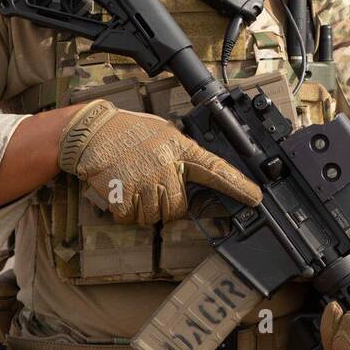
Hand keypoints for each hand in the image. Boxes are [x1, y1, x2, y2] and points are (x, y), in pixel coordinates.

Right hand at [58, 99, 260, 225]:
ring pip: (155, 216)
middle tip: (151, 185)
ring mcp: (146, 179)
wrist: (93, 131)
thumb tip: (197, 179)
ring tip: (134, 183)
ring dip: (144, 208)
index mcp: (180, 148)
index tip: (255, 198)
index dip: (237, 185)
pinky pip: (131, 218)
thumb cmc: (130, 133)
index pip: (215, 168)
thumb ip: (182, 155)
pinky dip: (125, 211)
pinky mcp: (124, 193)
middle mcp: (167, 164)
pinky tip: (121, 190)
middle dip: (166, 203)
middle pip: (178, 207)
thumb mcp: (165, 134)